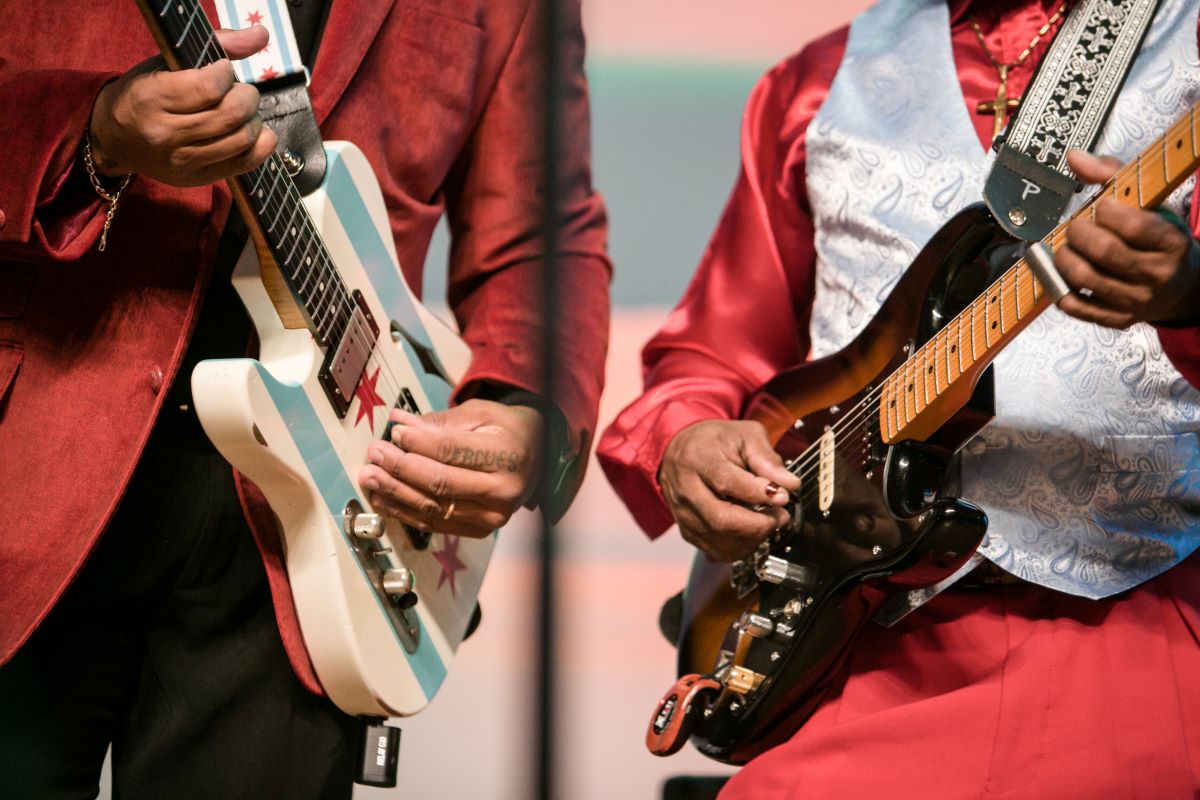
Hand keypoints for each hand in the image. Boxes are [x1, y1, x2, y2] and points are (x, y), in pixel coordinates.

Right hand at [88, 27, 276, 186]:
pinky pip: (245, 163)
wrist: (114, 138)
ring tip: (243, 111)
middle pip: (231, 114)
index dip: (226, 73)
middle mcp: (165, 134)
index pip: (210, 87)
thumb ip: (214, 44)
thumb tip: (261, 34)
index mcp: (151, 98)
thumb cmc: (144, 93)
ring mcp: (182, 161)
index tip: (222, 70)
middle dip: (247, 97)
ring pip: (242, 140)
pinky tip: (252, 131)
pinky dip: (260, 144)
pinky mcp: (196, 178)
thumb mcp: (165, 62)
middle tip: (240, 91)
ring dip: (254, 120)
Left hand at [357, 399, 543, 537]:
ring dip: (396, 493)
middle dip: (401, 468)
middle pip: (440, 482)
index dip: (418, 443)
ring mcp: (492, 516)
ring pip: (434, 507)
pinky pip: (435, 523)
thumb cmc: (508, 432)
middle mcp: (503, 490)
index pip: (452, 451)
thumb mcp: (481, 414)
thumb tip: (399, 422)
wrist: (537, 459)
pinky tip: (385, 498)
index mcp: (507, 455)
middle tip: (376, 455)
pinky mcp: (480, 530)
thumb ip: (440, 422)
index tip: (394, 433)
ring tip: (371, 477)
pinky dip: (406, 512)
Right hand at [658, 419, 801, 562]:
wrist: (679, 451)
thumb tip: (790, 485)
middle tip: (781, 515)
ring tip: (769, 521)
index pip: (727, 482)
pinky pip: (717, 550)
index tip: (784, 496)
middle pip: (722, 519)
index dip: (759, 494)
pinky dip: (742, 546)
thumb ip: (768, 460)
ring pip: (721, 539)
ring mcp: (684, 513)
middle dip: (760, 524)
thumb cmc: (715, 442)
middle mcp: (686, 488)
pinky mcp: (687, 531)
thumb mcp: (745, 437)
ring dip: (754, 537)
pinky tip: (753, 532)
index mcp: (699, 458)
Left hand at [1055, 149, 1199, 327]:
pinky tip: (1063, 272)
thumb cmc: (1159, 240)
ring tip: (1066, 247)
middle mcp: (1156, 275)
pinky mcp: (1116, 319)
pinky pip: (1075, 306)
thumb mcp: (1150, 205)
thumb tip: (1075, 158)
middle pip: (1104, 252)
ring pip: (1084, 278)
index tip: (1101, 206)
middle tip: (1076, 227)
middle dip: (1079, 233)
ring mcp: (1135, 301)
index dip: (1107, 211)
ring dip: (1063, 257)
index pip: (1134, 225)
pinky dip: (1059, 286)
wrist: (1181, 287)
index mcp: (1171, 243)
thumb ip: (1113, 177)